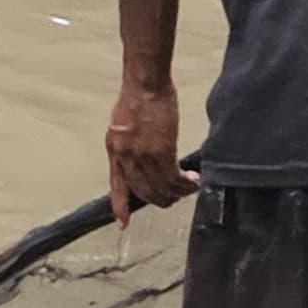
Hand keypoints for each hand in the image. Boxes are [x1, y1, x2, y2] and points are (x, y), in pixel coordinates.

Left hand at [105, 80, 196, 222]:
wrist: (145, 84)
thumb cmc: (136, 99)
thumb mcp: (122, 126)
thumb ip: (128, 147)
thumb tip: (139, 164)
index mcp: (114, 150)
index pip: (116, 186)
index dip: (120, 207)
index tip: (123, 224)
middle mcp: (125, 157)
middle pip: (142, 192)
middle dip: (160, 199)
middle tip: (174, 198)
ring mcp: (142, 156)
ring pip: (161, 187)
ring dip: (177, 192)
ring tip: (188, 188)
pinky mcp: (161, 151)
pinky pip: (174, 178)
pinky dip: (185, 183)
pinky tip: (193, 180)